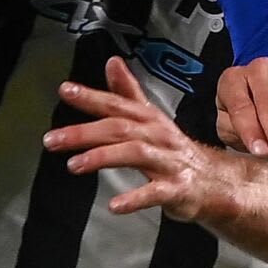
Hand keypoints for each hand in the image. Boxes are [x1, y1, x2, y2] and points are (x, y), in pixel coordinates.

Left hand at [43, 56, 235, 220]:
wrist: (216, 182)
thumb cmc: (174, 151)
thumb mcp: (151, 119)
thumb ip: (127, 94)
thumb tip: (111, 62)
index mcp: (148, 119)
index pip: (117, 104)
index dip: (91, 96)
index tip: (65, 90)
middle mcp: (158, 136)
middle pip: (119, 128)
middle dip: (84, 132)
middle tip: (52, 140)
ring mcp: (169, 162)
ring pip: (135, 154)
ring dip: (102, 158)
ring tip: (74, 165)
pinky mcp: (177, 189)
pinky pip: (155, 193)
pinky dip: (135, 199)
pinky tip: (114, 205)